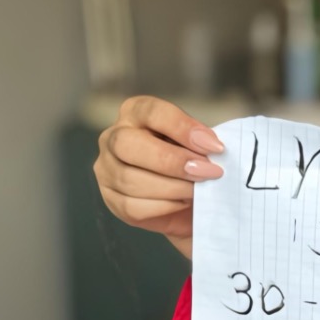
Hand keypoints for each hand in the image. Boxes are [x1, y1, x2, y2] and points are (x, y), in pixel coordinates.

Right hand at [94, 95, 224, 259]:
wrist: (186, 199)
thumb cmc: (191, 161)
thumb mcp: (197, 143)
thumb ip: (200, 140)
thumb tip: (211, 147)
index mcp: (135, 112)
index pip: (152, 112)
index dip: (183, 128)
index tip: (214, 147)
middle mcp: (113, 137)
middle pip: (128, 144)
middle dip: (172, 161)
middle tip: (207, 172)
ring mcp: (106, 169)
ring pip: (130, 179)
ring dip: (172, 188)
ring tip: (198, 191)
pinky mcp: (110, 198)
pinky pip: (132, 206)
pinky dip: (163, 206)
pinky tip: (182, 202)